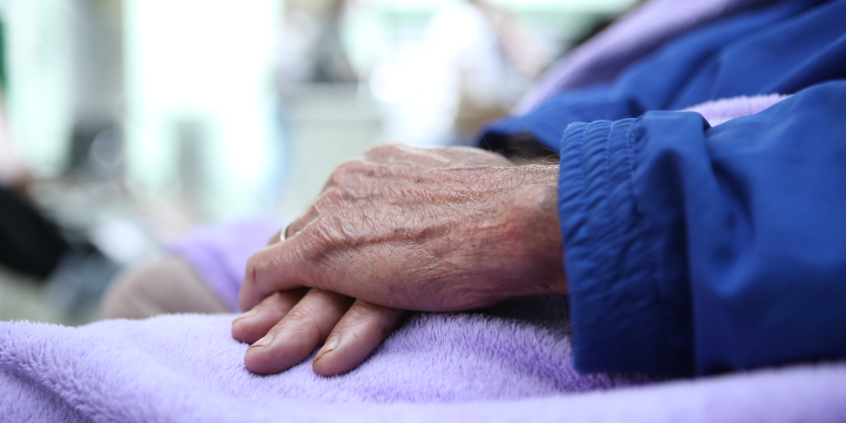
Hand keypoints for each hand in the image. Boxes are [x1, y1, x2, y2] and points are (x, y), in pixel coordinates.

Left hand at [232, 144, 565, 375]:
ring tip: (253, 340)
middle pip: (307, 231)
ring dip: (271, 305)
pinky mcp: (327, 247)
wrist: (518, 222)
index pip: (341, 206)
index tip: (327, 272)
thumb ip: (443, 196)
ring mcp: (338, 211)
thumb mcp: (469, 190)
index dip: (330, 243)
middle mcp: (353, 180)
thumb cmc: (513, 212)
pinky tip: (256, 328)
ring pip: (287, 260)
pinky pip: (273, 273)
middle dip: (290, 274)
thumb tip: (452, 207)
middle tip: (268, 308)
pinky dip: (262, 300)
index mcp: (387, 165)